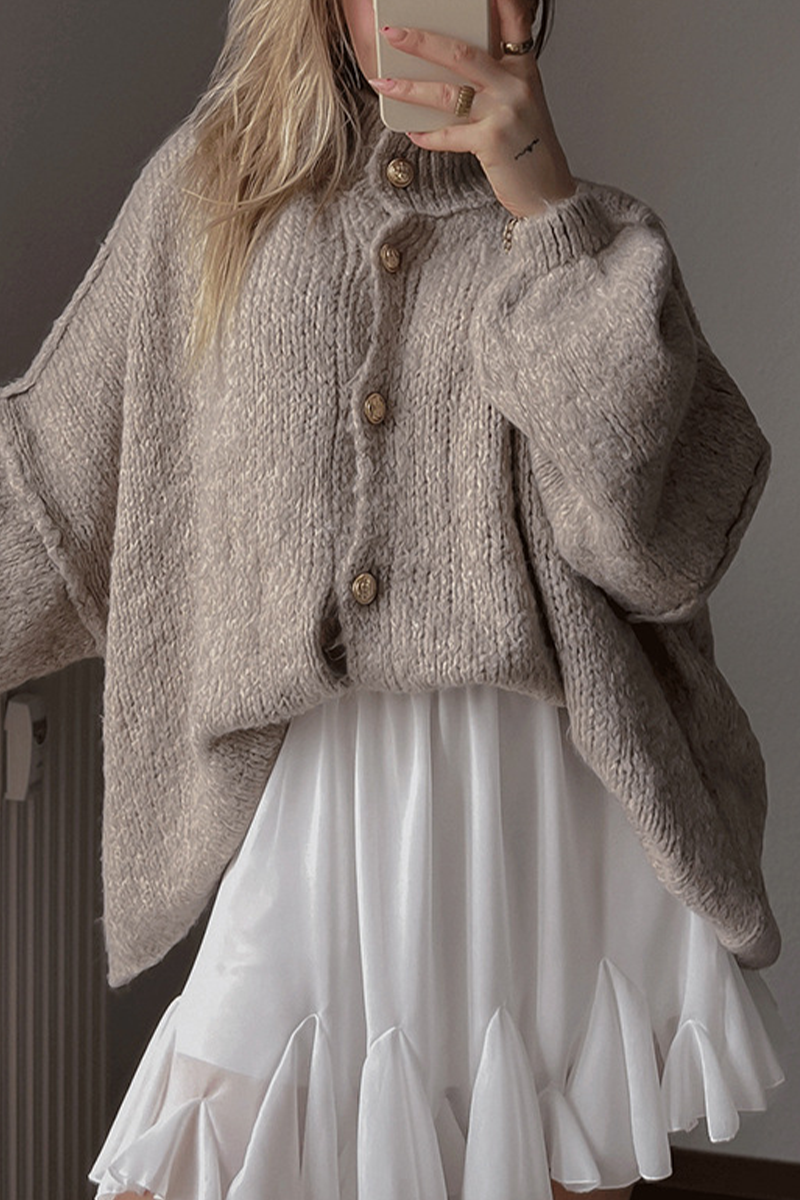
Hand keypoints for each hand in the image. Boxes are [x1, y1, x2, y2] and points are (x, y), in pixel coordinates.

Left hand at [367, 0, 576, 218]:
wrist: (547, 190)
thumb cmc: (528, 148)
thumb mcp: (520, 104)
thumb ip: (494, 81)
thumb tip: (447, 69)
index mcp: (523, 70)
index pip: (513, 21)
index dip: (499, 0)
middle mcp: (515, 85)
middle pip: (461, 53)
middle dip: (421, 41)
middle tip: (393, 35)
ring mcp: (504, 112)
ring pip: (446, 92)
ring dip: (409, 88)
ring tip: (383, 84)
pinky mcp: (491, 141)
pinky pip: (448, 135)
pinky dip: (427, 135)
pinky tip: (413, 133)